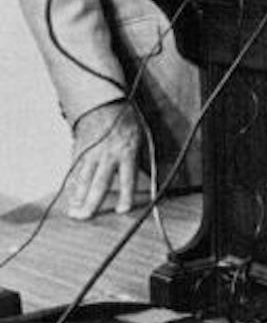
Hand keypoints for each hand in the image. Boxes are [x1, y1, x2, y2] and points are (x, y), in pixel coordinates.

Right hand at [65, 102, 145, 219]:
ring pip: (83, 179)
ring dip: (78, 197)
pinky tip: (71, 196)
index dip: (126, 196)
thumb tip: (139, 181)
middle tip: (85, 217)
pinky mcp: (78, 151)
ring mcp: (91, 153)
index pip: (128, 178)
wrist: (103, 104)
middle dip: (92, 202)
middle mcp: (108, 155)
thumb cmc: (125, 124)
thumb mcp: (138, 139)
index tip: (122, 210)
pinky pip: (74, 171)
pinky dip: (72, 184)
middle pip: (99, 183)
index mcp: (127, 152)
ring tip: (74, 211)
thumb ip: (135, 160)